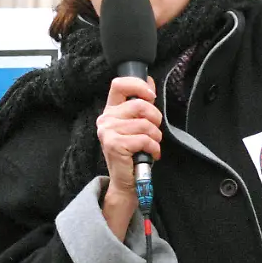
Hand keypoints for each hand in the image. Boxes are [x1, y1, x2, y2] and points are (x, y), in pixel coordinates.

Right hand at [97, 76, 160, 236]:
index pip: (119, 84)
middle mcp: (105, 119)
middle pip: (139, 105)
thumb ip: (141, 103)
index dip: (138, 85)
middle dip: (155, 118)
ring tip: (152, 145)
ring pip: (144, 124)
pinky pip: (144, 139)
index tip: (150, 96)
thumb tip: (149, 80)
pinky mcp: (114, 145)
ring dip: (156, 137)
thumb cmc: (133, 153)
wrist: (126, 182)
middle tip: (155, 131)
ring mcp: (108, 132)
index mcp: (110, 110)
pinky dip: (154, 148)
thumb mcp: (136, 125)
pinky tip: (151, 154)